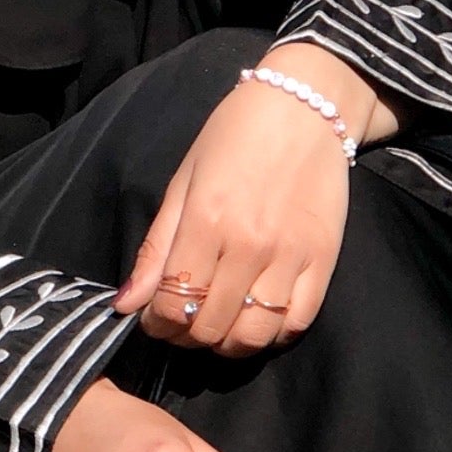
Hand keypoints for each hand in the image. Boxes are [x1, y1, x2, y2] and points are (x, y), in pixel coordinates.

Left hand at [116, 42, 394, 357]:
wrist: (303, 107)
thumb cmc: (233, 137)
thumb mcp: (182, 182)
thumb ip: (156, 247)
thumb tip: (127, 304)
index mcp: (206, 220)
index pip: (171, 302)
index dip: (155, 323)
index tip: (153, 319)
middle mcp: (248, 244)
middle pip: (209, 326)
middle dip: (185, 336)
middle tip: (181, 324)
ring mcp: (290, 255)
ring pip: (253, 336)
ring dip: (227, 345)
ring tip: (217, 328)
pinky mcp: (324, 260)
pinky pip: (297, 322)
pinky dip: (272, 335)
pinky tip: (256, 321)